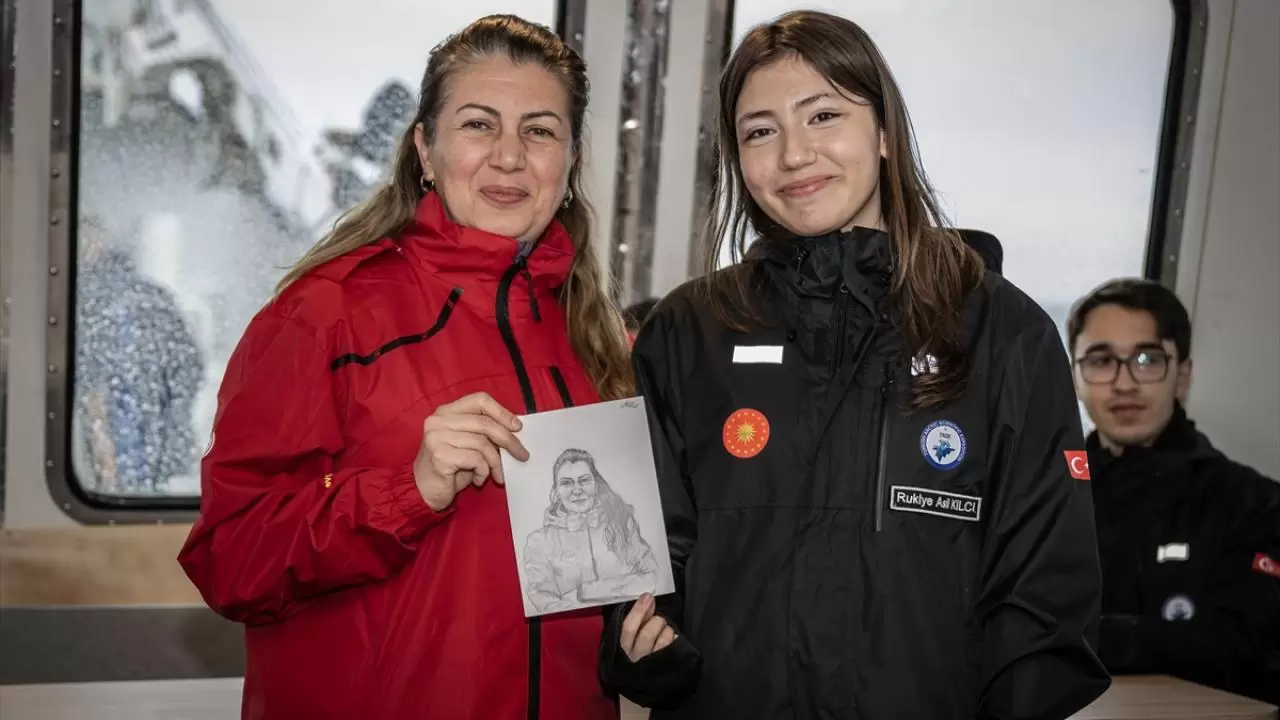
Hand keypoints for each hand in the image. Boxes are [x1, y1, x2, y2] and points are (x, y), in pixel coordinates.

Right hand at [413, 392, 528, 510]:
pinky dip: (483, 471)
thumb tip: (515, 429)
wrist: (424, 492)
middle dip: (508, 440)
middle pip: (484, 423)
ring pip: (482, 443)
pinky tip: (478, 479)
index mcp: (447, 411)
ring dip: (496, 462)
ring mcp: (436, 437)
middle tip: (522, 455)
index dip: (502, 411)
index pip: (479, 400)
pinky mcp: (439, 455)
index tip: (517, 427)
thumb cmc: (450, 468)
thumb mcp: (469, 444)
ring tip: (497, 474)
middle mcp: (439, 420)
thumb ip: (484, 432)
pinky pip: (475, 459)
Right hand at [620, 593, 675, 661]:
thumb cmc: (634, 659)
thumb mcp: (628, 641)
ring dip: (666, 631)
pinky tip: (670, 642)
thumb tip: (647, 601)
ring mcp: (651, 665)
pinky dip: (673, 640)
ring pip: (663, 640)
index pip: (628, 627)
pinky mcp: (666, 667)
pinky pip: (673, 649)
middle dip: (656, 622)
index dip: (638, 610)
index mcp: (623, 648)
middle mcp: (636, 658)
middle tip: (658, 621)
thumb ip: (637, 621)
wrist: (639, 682)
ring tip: (664, 632)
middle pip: (647, 634)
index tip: (647, 598)